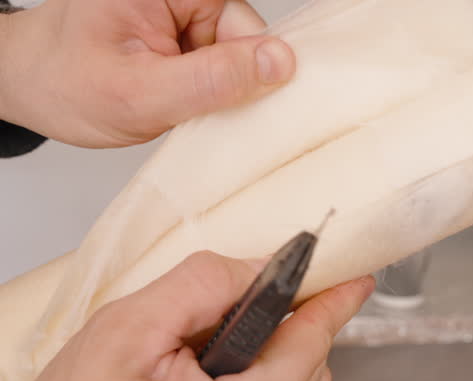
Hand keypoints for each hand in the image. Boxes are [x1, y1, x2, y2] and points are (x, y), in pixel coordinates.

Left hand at [0, 0, 295, 147]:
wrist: (26, 85)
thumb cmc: (63, 82)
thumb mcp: (142, 93)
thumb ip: (214, 80)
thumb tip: (280, 63)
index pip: (245, 26)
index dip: (243, 72)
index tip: (218, 104)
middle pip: (244, 42)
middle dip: (224, 85)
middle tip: (182, 108)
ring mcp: (183, 13)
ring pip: (234, 60)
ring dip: (212, 93)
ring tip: (171, 104)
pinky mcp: (183, 36)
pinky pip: (218, 67)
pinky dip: (203, 94)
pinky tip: (174, 101)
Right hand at [0, 251, 374, 380]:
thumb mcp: (123, 335)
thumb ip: (202, 287)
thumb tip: (261, 268)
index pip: (310, 344)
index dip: (333, 301)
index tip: (356, 279)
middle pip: (308, 368)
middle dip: (278, 332)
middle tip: (216, 325)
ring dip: (269, 365)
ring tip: (199, 370)